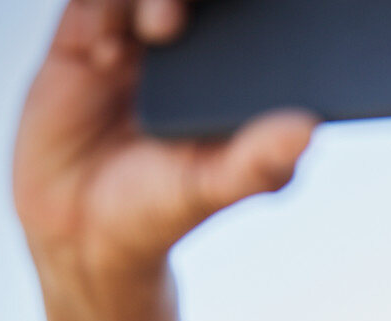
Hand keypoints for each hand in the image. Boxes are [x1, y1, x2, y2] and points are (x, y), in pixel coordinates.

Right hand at [14, 0, 318, 275]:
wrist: (81, 228)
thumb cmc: (161, 208)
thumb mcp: (214, 188)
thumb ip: (260, 160)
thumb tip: (309, 129)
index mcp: (237, 71)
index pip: (259, 16)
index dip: (267, 10)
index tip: (278, 6)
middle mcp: (193, 44)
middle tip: (191, 18)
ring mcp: (138, 38)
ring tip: (161, 30)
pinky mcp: (85, 37)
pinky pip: (92, 1)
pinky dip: (101, 11)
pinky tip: (105, 50)